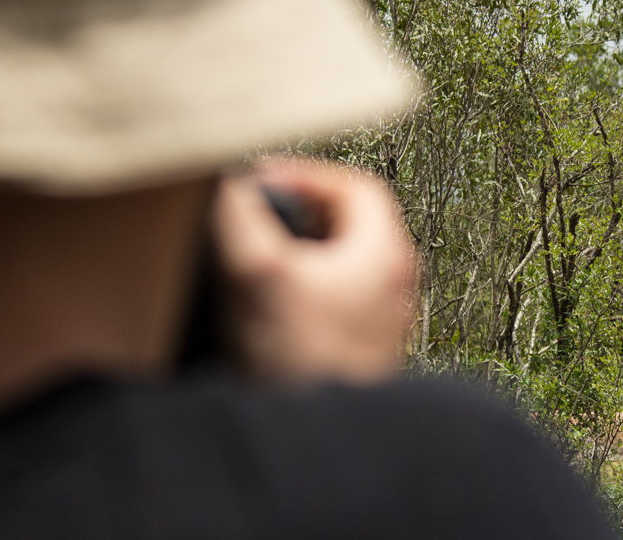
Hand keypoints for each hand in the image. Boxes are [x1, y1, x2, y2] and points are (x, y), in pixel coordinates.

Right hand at [211, 158, 416, 384]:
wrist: (321, 447)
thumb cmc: (303, 364)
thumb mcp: (259, 275)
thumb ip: (240, 219)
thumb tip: (227, 183)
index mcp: (385, 255)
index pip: (355, 186)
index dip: (307, 174)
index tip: (267, 180)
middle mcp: (395, 286)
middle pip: (354, 224)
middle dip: (304, 212)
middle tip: (265, 215)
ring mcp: (383, 324)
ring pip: (347, 266)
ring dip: (305, 254)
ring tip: (263, 259)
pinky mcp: (365, 355)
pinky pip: (340, 304)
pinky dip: (308, 292)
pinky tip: (273, 310)